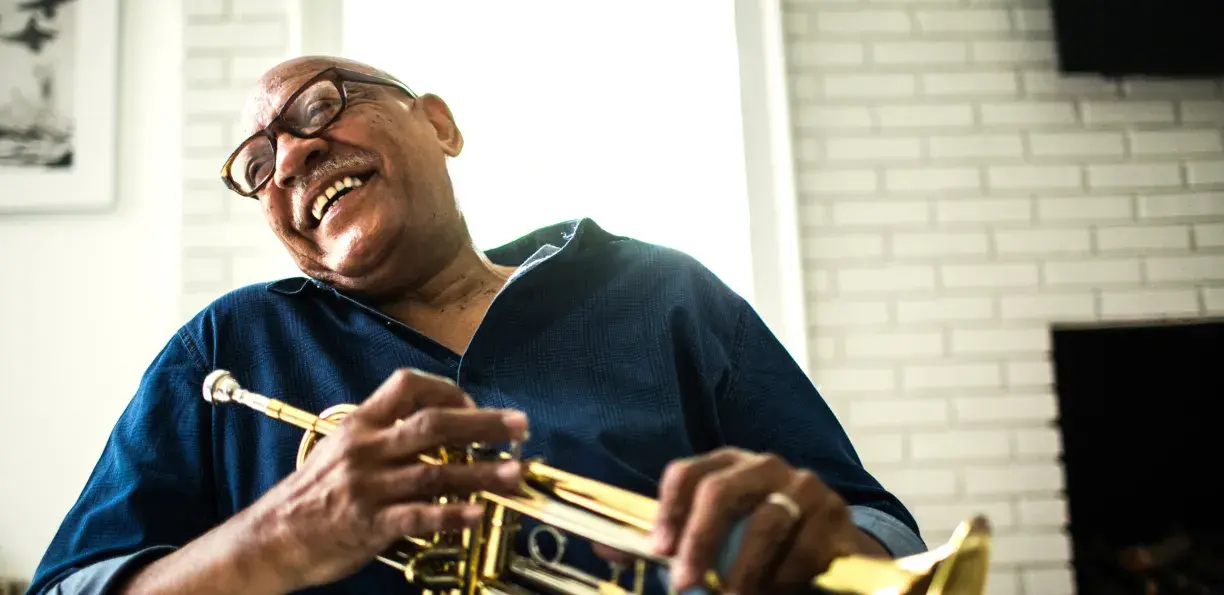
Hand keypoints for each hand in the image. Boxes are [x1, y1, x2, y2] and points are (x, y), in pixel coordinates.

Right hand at [248, 369, 526, 591]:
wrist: (269, 539)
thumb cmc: (312, 494)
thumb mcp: (341, 450)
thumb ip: (384, 435)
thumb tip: (437, 427)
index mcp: (360, 424)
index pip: (408, 386)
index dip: (449, 390)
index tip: (476, 404)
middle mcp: (366, 449)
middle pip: (434, 424)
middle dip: (484, 424)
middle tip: (520, 426)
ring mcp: (368, 487)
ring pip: (436, 472)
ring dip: (482, 472)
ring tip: (516, 473)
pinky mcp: (369, 524)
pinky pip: (419, 516)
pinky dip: (452, 514)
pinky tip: (479, 513)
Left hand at [650, 447, 884, 594]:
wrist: (828, 549)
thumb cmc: (757, 542)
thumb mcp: (712, 539)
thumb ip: (665, 543)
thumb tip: (605, 550)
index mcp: (726, 465)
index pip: (687, 473)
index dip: (668, 511)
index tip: (658, 552)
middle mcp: (764, 464)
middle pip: (721, 491)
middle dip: (699, 541)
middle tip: (685, 585)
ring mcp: (803, 485)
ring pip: (766, 523)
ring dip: (743, 570)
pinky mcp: (836, 514)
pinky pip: (805, 548)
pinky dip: (784, 578)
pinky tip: (775, 591)